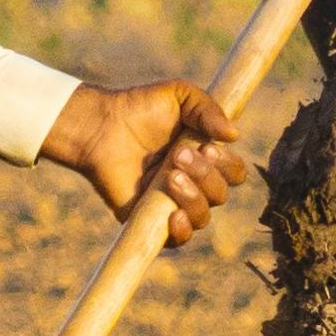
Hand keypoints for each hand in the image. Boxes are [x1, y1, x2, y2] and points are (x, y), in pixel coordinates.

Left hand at [40, 78, 248, 245]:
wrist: (101, 126)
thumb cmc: (140, 108)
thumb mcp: (179, 95)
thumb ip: (208, 107)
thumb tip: (234, 135)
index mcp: (205, 158)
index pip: (233, 173)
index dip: (227, 164)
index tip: (207, 146)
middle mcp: (194, 184)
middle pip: (220, 194)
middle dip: (204, 174)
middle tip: (177, 153)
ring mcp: (173, 204)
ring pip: (203, 217)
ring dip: (193, 197)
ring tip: (170, 175)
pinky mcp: (151, 220)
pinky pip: (178, 240)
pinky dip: (182, 231)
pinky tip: (174, 213)